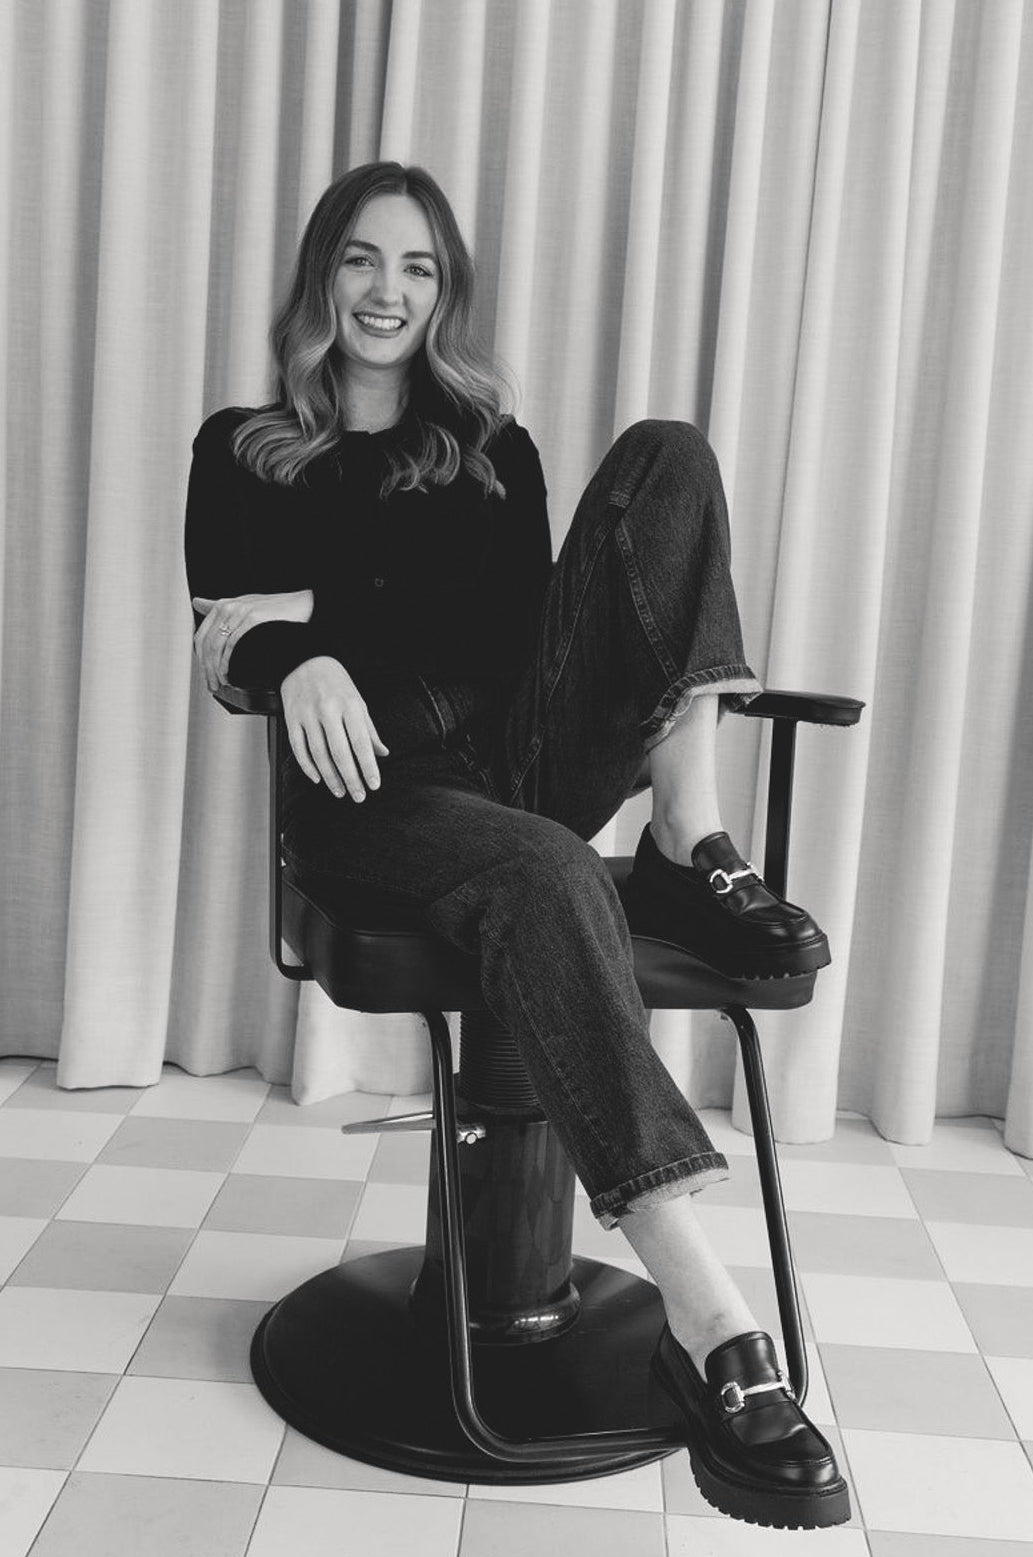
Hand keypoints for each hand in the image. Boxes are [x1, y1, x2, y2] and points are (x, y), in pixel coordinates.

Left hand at [192, 590, 313, 690]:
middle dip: (206, 669)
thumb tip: (197, 603)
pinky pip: (232, 644)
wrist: (303, 608)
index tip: (206, 675)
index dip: (201, 661)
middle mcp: (229, 607)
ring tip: (222, 683)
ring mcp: (240, 612)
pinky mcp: (253, 619)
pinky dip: (227, 662)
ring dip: (215, 669)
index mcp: (223, 605)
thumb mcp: (244, 605)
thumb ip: (219, 607)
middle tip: (213, 684)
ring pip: (216, 646)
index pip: (201, 637)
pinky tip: (229, 673)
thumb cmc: (276, 610)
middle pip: (206, 644)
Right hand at [280, 657, 389, 801]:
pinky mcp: (291, 719)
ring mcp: (308, 715)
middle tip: (358, 796)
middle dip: (351, 778)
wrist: (305, 661)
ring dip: (330, 777)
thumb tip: (382, 754)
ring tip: (340, 791)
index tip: (374, 785)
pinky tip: (318, 778)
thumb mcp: (358, 702)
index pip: (362, 742)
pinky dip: (308, 767)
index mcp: (350, 706)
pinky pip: (299, 748)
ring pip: (319, 754)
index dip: (368, 766)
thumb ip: (369, 730)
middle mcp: (328, 710)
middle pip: (340, 752)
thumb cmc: (336, 683)